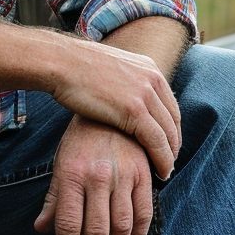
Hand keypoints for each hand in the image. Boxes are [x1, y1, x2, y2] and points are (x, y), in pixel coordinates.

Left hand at [35, 116, 154, 234]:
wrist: (111, 101)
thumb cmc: (82, 138)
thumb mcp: (62, 163)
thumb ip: (54, 198)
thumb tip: (41, 227)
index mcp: (72, 174)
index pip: (68, 226)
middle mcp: (97, 175)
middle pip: (96, 232)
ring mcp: (123, 174)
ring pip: (122, 227)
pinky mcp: (143, 171)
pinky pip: (144, 212)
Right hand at [48, 39, 180, 178]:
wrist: (62, 62)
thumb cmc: (75, 69)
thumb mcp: (110, 70)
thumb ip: (124, 83)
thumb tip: (123, 99)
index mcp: (149, 67)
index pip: (169, 105)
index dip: (171, 129)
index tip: (167, 146)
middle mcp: (153, 78)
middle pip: (173, 119)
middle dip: (173, 144)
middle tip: (169, 163)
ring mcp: (146, 93)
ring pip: (168, 133)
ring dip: (169, 155)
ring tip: (165, 172)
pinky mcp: (135, 109)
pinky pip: (157, 141)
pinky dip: (162, 159)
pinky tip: (160, 172)